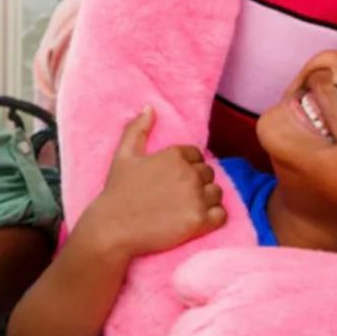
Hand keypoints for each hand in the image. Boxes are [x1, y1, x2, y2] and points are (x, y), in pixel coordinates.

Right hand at [77, 107, 224, 262]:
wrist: (114, 228)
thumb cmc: (117, 191)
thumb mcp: (123, 155)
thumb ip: (137, 129)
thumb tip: (149, 108)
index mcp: (174, 155)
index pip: (196, 155)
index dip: (187, 166)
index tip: (174, 179)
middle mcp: (189, 173)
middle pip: (208, 173)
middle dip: (198, 182)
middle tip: (180, 195)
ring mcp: (196, 198)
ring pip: (217, 193)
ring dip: (207, 199)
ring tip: (188, 207)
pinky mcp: (200, 222)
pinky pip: (222, 215)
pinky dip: (215, 217)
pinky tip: (199, 220)